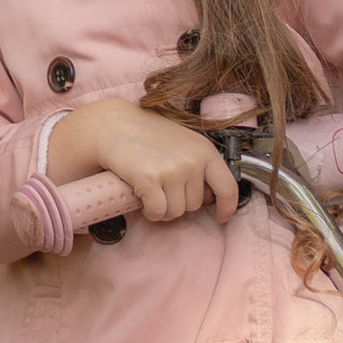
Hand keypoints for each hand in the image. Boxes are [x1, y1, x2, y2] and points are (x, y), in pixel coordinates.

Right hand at [45, 97, 237, 224]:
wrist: (113, 125)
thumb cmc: (148, 136)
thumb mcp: (184, 143)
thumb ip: (199, 164)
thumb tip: (210, 197)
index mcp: (204, 150)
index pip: (228, 187)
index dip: (227, 207)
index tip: (221, 217)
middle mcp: (192, 160)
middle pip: (195, 205)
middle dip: (179, 202)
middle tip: (163, 187)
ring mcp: (172, 170)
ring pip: (176, 212)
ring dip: (163, 209)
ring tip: (152, 190)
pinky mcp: (150, 179)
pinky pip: (157, 213)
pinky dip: (150, 212)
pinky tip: (142, 197)